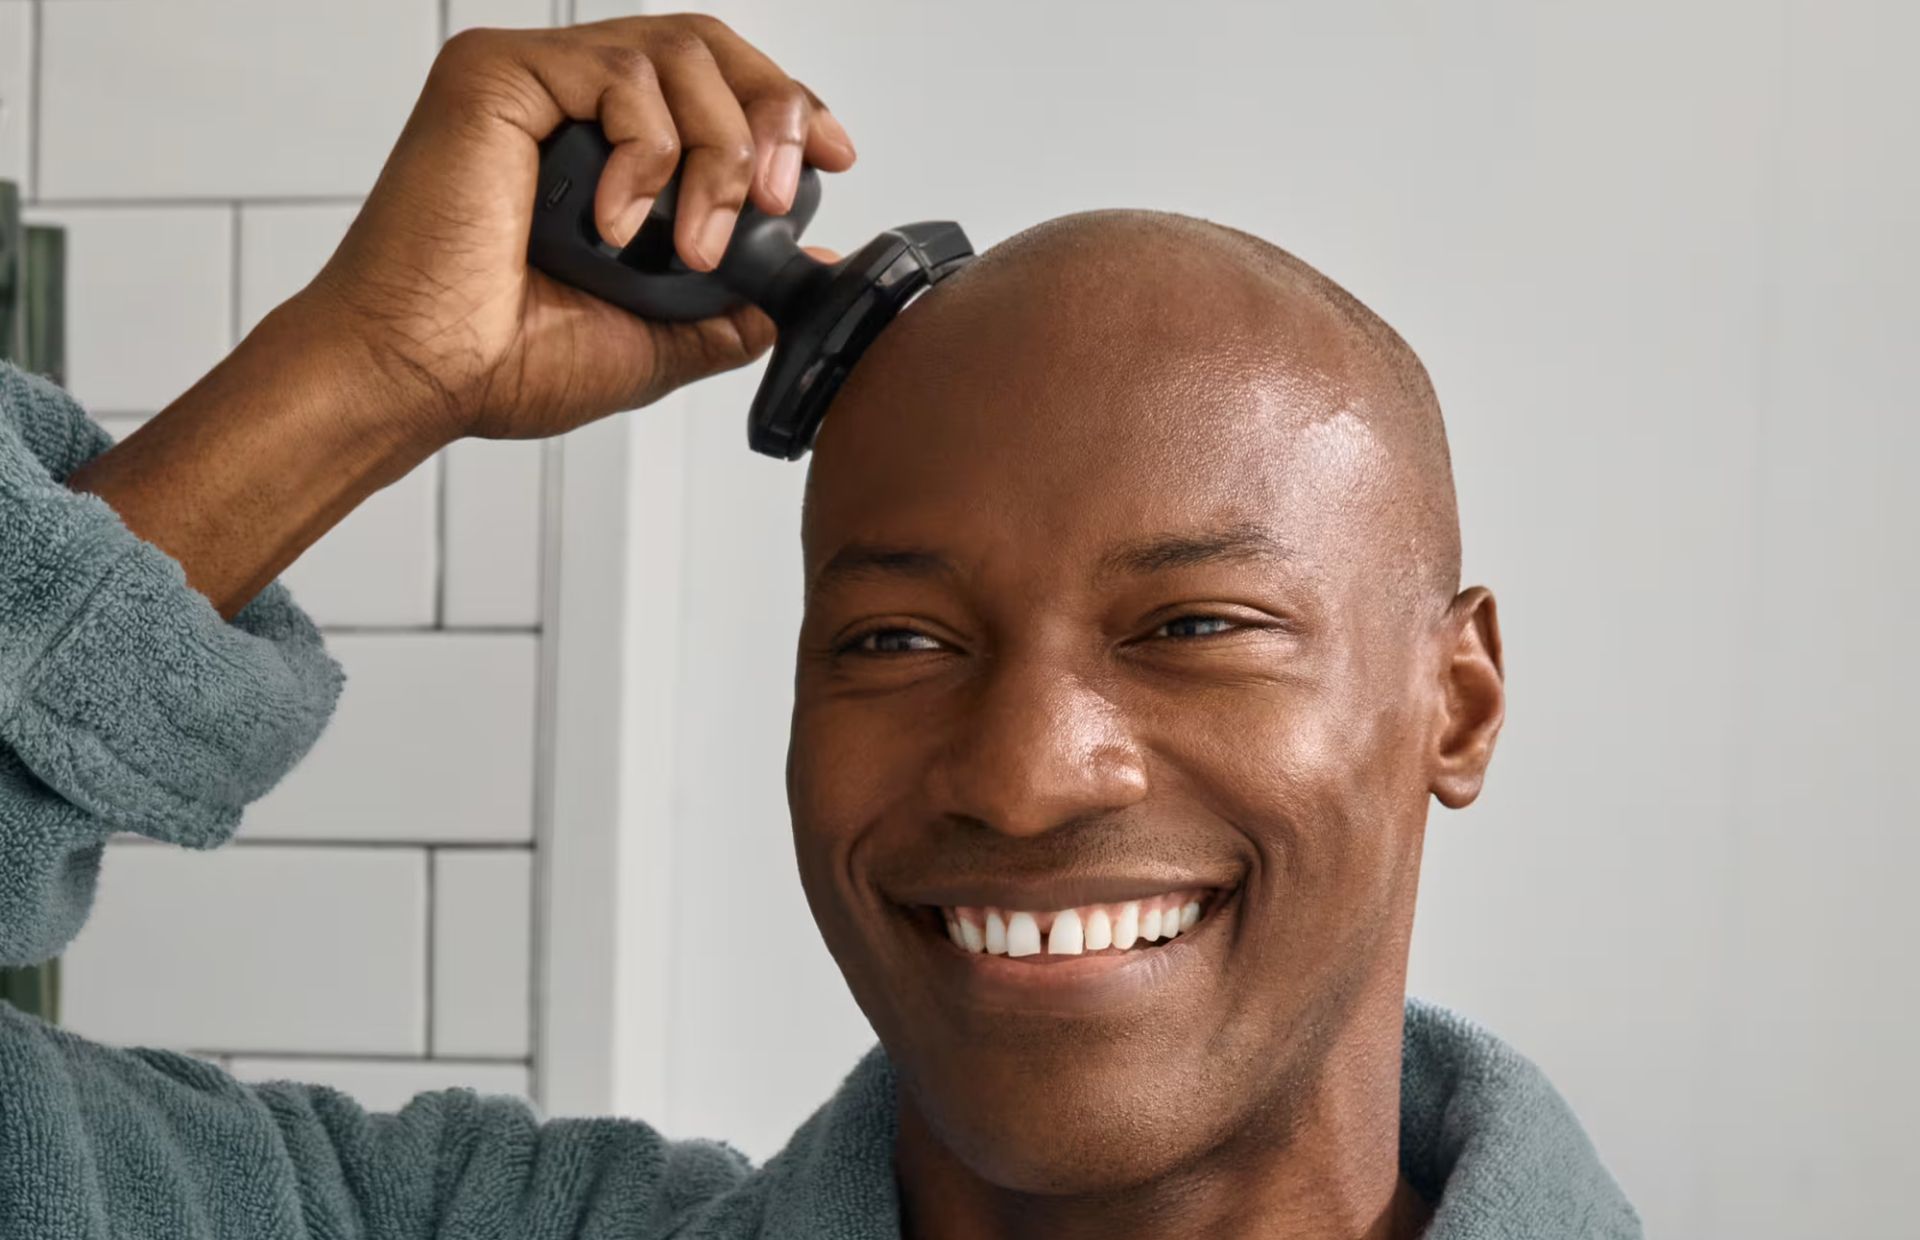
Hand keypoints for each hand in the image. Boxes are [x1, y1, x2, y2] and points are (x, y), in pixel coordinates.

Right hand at [291, 14, 856, 443]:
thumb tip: (808, 266)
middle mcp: (571, 100)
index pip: (717, 84)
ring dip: (716, 152)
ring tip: (693, 243)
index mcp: (607, 147)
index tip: (833, 159)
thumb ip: (731, 302)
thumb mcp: (657, 338)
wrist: (423, 379)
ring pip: (679, 54)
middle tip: (775, 195)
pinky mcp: (497, 75)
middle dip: (772, 116)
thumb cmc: (504, 362)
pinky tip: (617, 225)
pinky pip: (619, 73)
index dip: (785, 107)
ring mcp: (534, 80)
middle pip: (710, 47)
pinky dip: (646, 154)